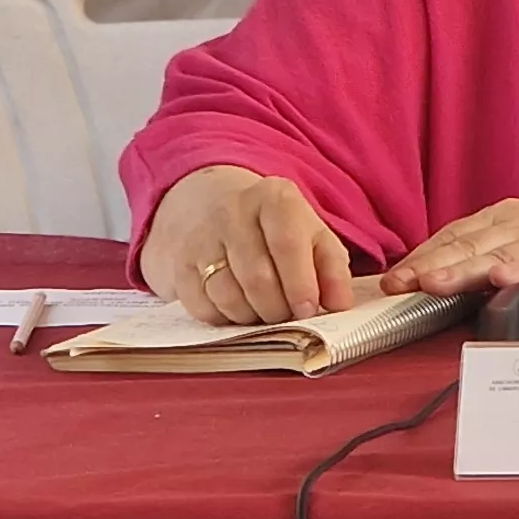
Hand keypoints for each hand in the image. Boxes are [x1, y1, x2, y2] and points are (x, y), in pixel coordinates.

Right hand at [140, 166, 356, 325]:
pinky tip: (238, 310)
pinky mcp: (179, 264)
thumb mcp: (311, 235)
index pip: (286, 243)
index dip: (300, 283)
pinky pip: (203, 307)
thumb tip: (340, 304)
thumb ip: (332, 267)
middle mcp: (232, 212)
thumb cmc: (274, 229)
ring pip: (228, 296)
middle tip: (288, 316)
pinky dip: (225, 320)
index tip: (309, 310)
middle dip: (278, 309)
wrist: (209, 207)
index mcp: (274, 198)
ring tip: (265, 313)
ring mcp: (201, 238)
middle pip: (257, 278)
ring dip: (252, 318)